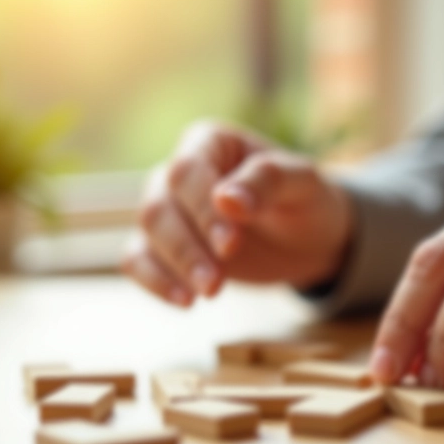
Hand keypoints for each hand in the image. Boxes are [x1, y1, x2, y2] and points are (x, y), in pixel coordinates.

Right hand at [123, 121, 353, 305]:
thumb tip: (226, 200)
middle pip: (158, 205)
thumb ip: (267, 181)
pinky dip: (154, 281)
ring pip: (148, 232)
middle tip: (216, 283)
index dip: (203, 210)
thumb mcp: (302, 183)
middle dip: (186, 248)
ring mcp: (168, 208)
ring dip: (173, 267)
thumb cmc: (303, 199)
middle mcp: (179, 171)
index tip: (231, 245)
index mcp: (210, 142)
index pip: (187, 171)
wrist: (306, 237)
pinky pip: (137, 259)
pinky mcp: (164, 245)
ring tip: (210, 293)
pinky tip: (185, 302)